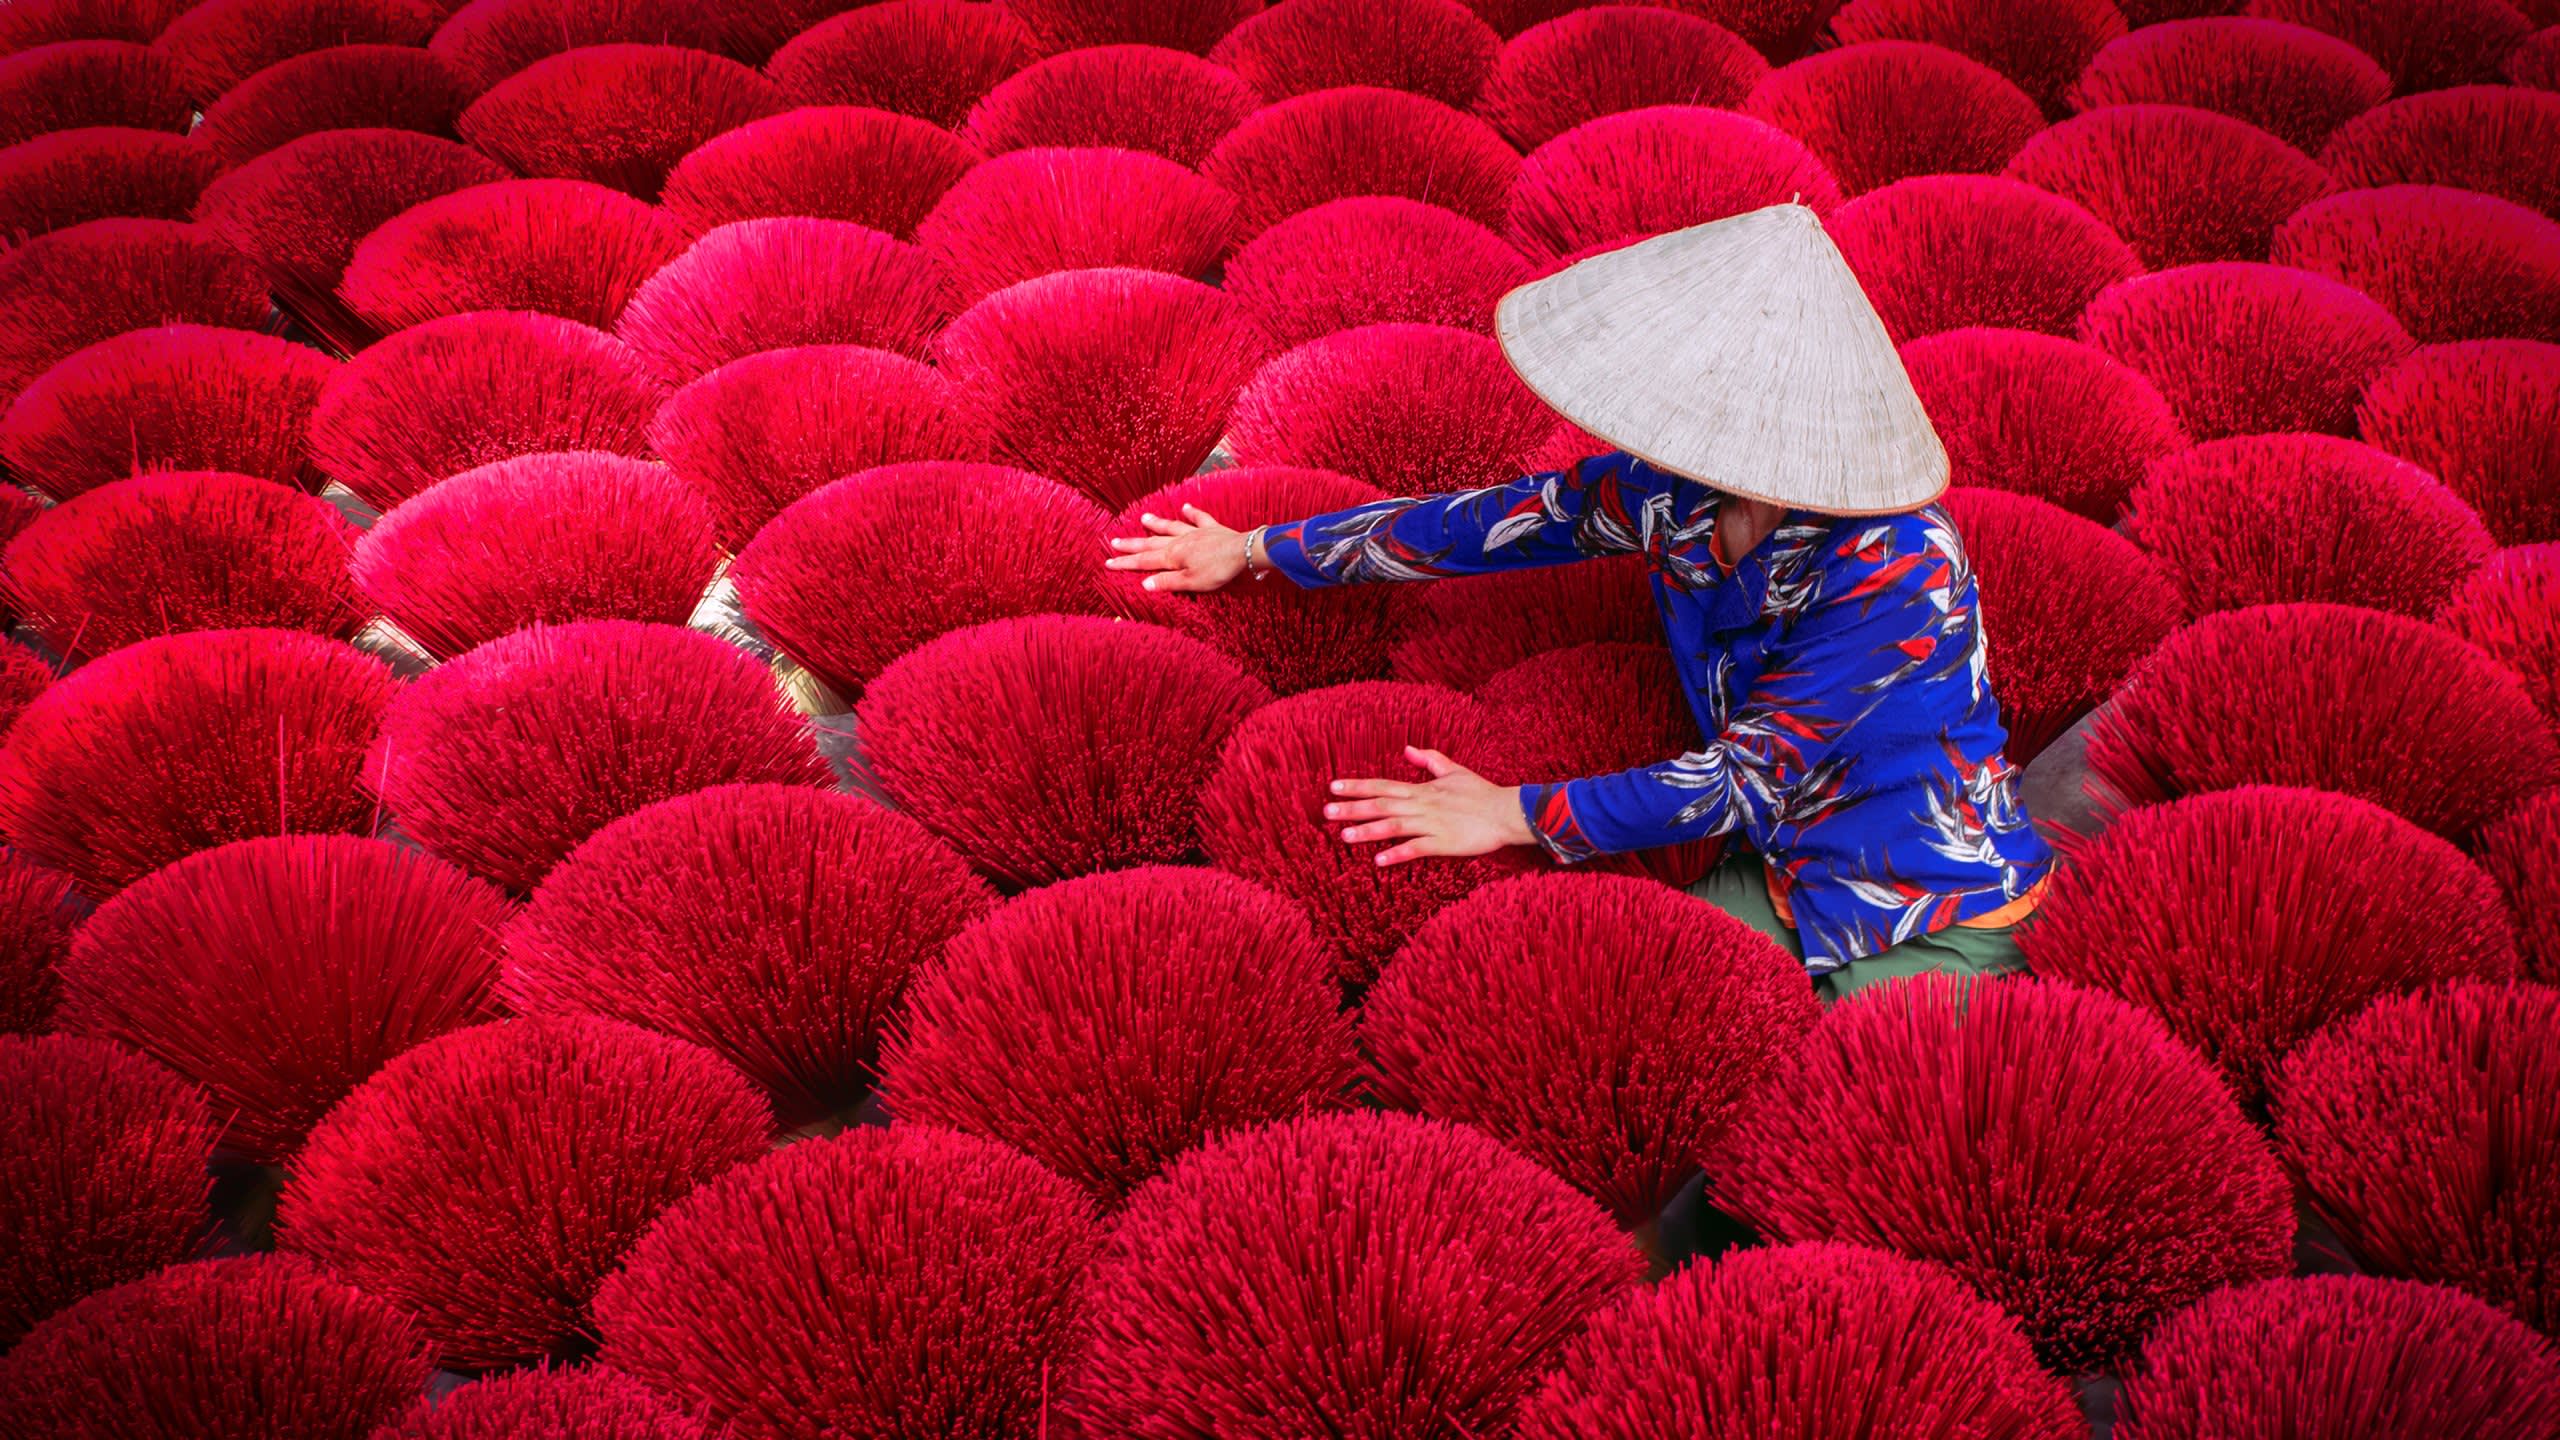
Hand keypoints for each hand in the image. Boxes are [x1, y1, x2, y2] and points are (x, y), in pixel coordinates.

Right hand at [1104, 505, 1249, 591]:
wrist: (1244, 552)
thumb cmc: (1218, 570)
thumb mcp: (1191, 582)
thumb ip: (1167, 582)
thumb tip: (1144, 583)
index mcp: (1173, 556)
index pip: (1144, 561)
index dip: (1126, 562)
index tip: (1108, 562)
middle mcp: (1180, 542)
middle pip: (1152, 542)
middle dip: (1132, 544)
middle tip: (1115, 541)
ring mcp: (1196, 533)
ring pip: (1171, 527)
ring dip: (1157, 523)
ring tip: (1143, 518)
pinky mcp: (1212, 529)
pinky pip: (1199, 518)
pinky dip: (1191, 513)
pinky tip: (1185, 507)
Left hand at [1324, 746, 1535, 865]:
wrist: (1507, 812)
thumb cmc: (1481, 793)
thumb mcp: (1454, 771)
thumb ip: (1429, 760)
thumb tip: (1407, 748)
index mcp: (1422, 790)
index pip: (1382, 785)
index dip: (1357, 786)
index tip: (1333, 787)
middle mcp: (1422, 805)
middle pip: (1381, 804)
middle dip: (1353, 808)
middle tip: (1326, 811)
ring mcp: (1432, 824)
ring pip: (1394, 826)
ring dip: (1368, 831)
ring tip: (1344, 836)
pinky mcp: (1444, 842)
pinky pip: (1416, 848)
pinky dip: (1397, 854)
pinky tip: (1379, 861)